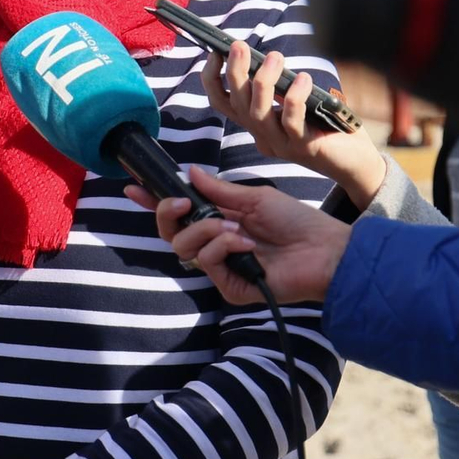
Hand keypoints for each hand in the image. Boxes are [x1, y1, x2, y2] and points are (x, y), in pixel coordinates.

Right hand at [126, 165, 349, 305]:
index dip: (155, 202)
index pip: (180, 214)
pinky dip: (223, 246)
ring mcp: (221, 267)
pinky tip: (247, 245)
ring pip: (183, 247)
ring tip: (236, 228)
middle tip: (182, 201)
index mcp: (220, 222)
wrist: (324, 249)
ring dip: (206, 230)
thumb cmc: (297, 222)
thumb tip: (191, 172)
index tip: (134, 188)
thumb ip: (218, 190)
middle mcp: (215, 245)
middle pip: (171, 233)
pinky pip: (206, 261)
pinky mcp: (229, 286)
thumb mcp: (254, 198)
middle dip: (168, 212)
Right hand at [205, 41, 388, 209]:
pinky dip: (294, 97)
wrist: (354, 163)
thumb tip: (267, 57)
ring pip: (258, 114)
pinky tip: (302, 79)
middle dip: (235, 73)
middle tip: (240, 46)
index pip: (223, 103)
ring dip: (263, 81)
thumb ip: (281, 86)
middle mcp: (263, 136)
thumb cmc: (327, 125)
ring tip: (275, 57)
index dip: (212, 79)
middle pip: (237, 105)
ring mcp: (282, 144)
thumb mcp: (297, 102)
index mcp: (256, 124)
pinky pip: (291, 121)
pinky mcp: (304, 148)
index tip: (216, 54)